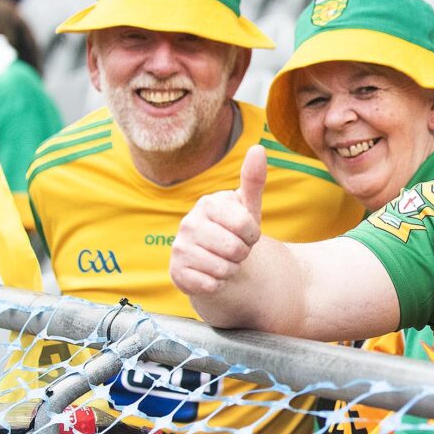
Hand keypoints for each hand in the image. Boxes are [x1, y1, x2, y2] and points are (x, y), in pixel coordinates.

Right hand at [170, 146, 265, 294]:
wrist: (218, 261)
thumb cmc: (235, 230)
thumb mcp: (248, 207)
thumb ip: (253, 179)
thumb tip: (257, 148)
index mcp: (207, 203)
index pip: (245, 226)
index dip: (253, 235)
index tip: (246, 233)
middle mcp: (188, 223)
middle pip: (235, 249)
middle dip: (242, 254)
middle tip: (234, 249)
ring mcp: (179, 249)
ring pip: (223, 269)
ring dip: (231, 269)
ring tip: (223, 260)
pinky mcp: (176, 273)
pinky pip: (210, 285)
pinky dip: (218, 284)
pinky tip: (211, 274)